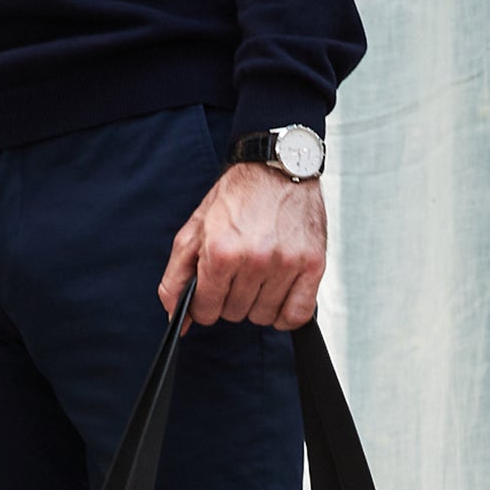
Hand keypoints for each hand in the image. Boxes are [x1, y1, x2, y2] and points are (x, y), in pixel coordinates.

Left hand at [159, 162, 325, 329]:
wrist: (278, 168)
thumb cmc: (238, 197)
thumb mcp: (194, 231)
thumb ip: (176, 278)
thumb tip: (177, 322)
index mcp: (221, 251)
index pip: (205, 310)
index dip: (204, 303)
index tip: (212, 289)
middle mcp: (255, 259)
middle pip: (234, 314)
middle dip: (230, 299)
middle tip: (236, 273)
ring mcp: (287, 263)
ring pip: (264, 317)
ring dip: (258, 304)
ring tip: (258, 276)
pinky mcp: (313, 265)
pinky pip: (297, 314)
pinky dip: (286, 312)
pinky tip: (278, 293)